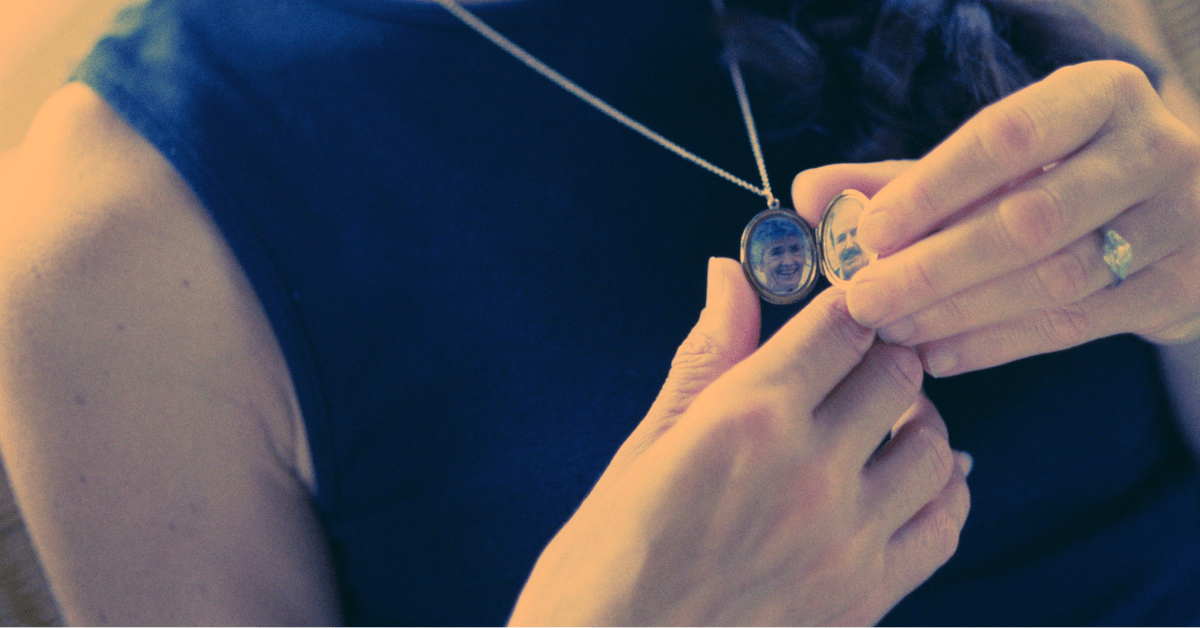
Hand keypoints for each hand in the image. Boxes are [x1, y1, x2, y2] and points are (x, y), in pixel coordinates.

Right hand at [508, 258, 970, 625]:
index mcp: (751, 415)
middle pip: (899, 373)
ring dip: (913, 423)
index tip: (837, 310)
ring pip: (937, 445)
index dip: (844, 303)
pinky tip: (905, 484)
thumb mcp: (648, 444)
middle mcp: (814, 468)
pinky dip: (940, 492)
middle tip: (851, 368)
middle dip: (878, 357)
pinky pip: (945, 524)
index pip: (843, 323)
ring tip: (875, 429)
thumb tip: (729, 274)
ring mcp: (850, 537)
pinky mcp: (868, 596)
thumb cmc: (608, 556)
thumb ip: (708, 357)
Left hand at [795, 60, 1199, 376]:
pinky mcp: (1179, 288)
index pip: (1006, 137)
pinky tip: (938, 355)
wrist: (1179, 212)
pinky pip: (1075, 325)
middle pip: (1030, 219)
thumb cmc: (1061, 176)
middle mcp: (1149, 150)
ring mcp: (1176, 222)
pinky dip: (997, 344)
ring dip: (959, 312)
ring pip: (1055, 279)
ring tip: (892, 331)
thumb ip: (903, 177)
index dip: (932, 188)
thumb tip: (809, 193)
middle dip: (934, 267)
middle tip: (863, 300)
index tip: (867, 232)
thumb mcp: (994, 162)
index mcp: (1098, 96)